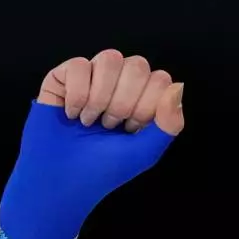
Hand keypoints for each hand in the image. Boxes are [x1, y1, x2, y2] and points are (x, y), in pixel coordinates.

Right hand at [0, 50, 184, 238]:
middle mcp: (119, 83)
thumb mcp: (145, 151)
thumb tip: (177, 88)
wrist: (63, 180)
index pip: (160, 79)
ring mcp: (91, 77)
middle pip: (137, 65)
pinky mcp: (62, 78)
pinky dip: (77, 94)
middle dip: (125, 102)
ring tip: (91, 122)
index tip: (131, 129)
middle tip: (110, 126)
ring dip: (101, 96)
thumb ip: (169, 123)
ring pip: (110, 58)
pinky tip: (72, 114)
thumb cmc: (103, 168)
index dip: (147, 106)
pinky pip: (78, 65)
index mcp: (142, 99)